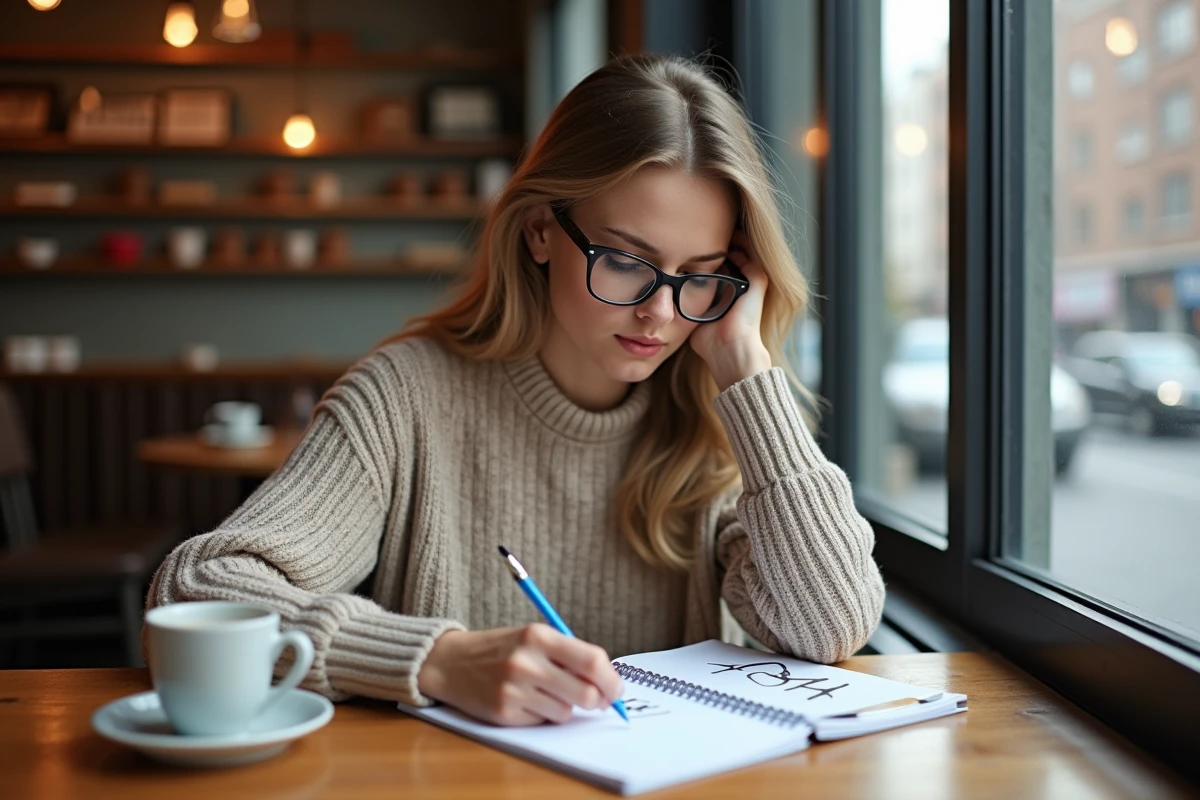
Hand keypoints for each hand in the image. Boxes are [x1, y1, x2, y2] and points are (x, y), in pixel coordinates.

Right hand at [416, 624, 624, 725]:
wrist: (451, 662)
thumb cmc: (501, 648)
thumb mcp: (534, 637)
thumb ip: (569, 654)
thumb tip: (609, 681)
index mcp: (538, 636)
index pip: (592, 661)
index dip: (612, 679)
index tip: (616, 688)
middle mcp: (526, 662)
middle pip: (586, 693)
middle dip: (598, 700)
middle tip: (597, 700)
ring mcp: (514, 690)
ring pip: (566, 712)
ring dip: (565, 706)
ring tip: (545, 691)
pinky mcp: (504, 713)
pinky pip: (543, 721)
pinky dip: (543, 714)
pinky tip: (525, 700)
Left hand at [688, 229, 772, 390]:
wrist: (729, 352)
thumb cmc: (710, 343)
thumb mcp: (694, 320)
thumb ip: (686, 308)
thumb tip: (665, 305)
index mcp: (729, 296)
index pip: (719, 270)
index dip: (707, 257)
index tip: (691, 244)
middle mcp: (742, 289)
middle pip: (732, 260)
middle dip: (718, 245)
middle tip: (701, 231)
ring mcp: (751, 286)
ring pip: (744, 255)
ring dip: (731, 242)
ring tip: (717, 228)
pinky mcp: (757, 284)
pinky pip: (751, 258)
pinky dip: (742, 245)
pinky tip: (730, 235)